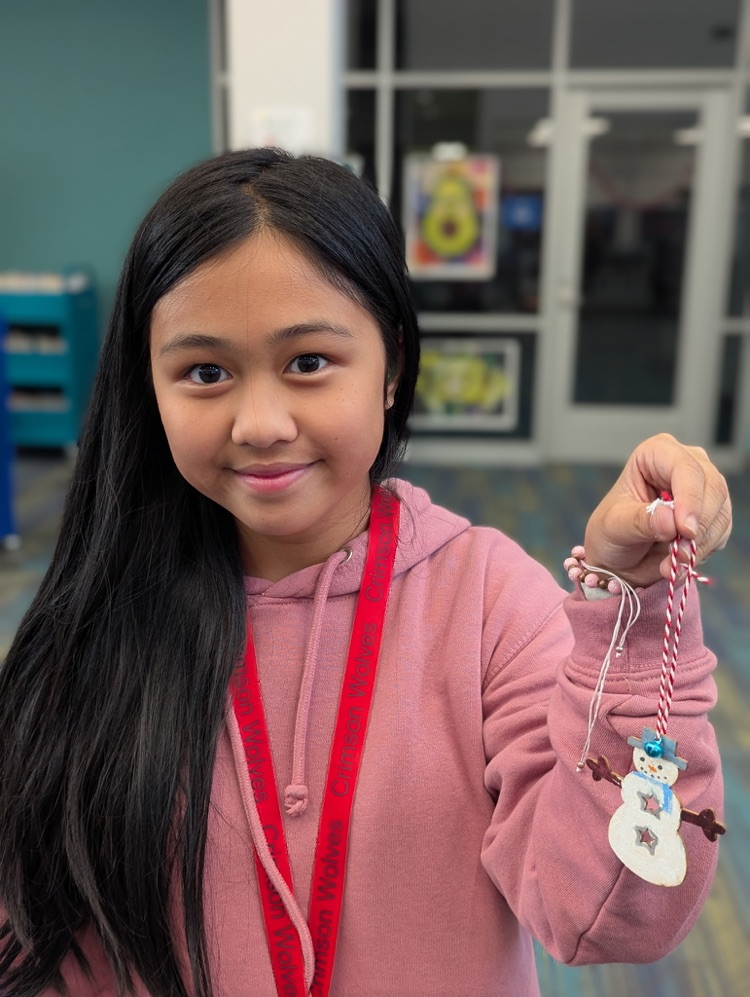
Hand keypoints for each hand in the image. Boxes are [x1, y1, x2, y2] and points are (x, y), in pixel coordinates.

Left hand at [583, 434, 731, 587]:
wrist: (618, 557)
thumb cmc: (611, 532)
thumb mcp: (615, 526)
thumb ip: (641, 521)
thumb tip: (670, 520)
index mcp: (656, 454)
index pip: (685, 467)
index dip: (689, 498)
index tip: (684, 530)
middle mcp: (686, 465)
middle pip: (712, 488)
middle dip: (698, 525)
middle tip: (678, 553)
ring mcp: (703, 490)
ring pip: (721, 513)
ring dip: (700, 544)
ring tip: (671, 562)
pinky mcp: (713, 516)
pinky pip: (721, 533)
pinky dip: (702, 551)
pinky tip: (678, 561)